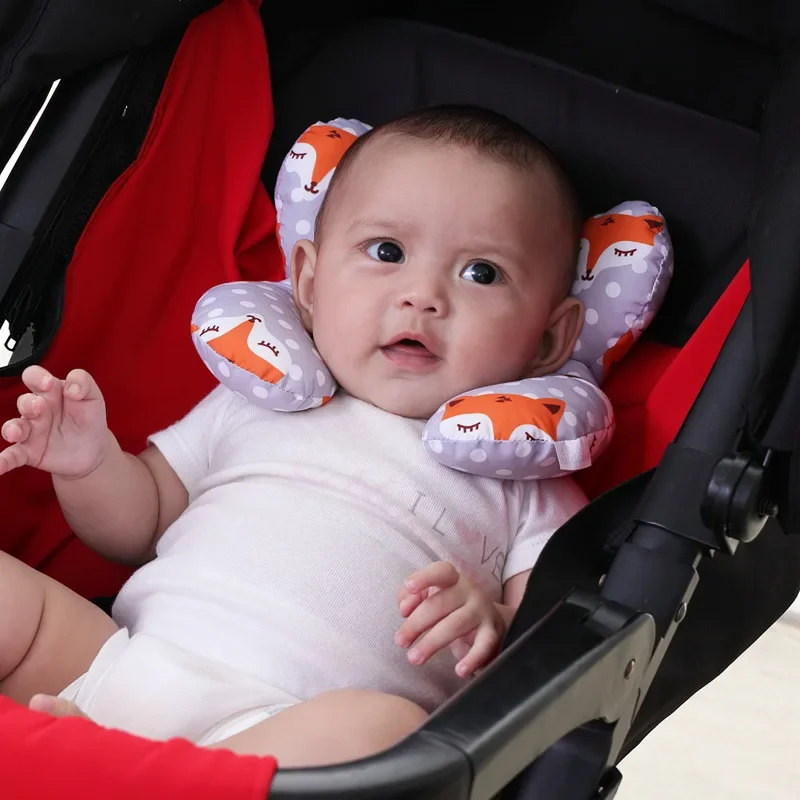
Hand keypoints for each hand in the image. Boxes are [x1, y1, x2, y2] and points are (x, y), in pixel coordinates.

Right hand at [0, 366, 111, 478]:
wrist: (92, 449)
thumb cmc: (89, 418)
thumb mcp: (92, 397)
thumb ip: (83, 383)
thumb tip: (72, 387)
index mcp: (50, 391)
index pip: (35, 377)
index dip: (37, 377)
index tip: (48, 384)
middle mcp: (36, 409)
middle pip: (24, 402)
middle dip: (29, 403)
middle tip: (39, 407)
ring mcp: (31, 431)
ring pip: (14, 427)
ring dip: (13, 429)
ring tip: (16, 433)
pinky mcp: (29, 452)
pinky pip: (12, 456)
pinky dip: (3, 461)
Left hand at [396, 561, 505, 677]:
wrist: (489, 621)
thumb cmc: (450, 607)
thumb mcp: (431, 597)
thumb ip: (412, 598)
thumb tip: (404, 609)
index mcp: (453, 579)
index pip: (440, 572)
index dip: (424, 578)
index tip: (409, 586)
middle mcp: (470, 591)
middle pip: (439, 604)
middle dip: (415, 624)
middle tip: (400, 641)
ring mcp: (483, 611)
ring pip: (455, 624)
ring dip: (431, 643)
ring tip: (414, 658)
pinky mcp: (493, 633)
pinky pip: (484, 646)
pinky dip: (473, 659)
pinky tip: (459, 671)